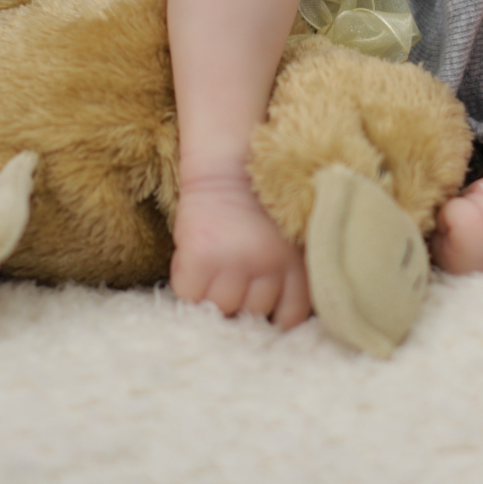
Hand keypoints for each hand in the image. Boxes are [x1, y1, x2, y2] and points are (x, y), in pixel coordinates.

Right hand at [170, 175, 309, 329]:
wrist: (226, 164)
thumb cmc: (259, 199)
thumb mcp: (288, 235)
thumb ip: (289, 269)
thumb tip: (281, 315)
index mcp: (293, 261)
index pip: (290, 316)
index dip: (275, 320)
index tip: (264, 316)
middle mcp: (266, 264)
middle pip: (253, 313)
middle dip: (244, 305)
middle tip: (234, 284)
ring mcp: (232, 261)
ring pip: (222, 307)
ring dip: (214, 297)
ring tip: (213, 274)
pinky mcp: (200, 256)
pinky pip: (189, 293)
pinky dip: (189, 286)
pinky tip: (194, 267)